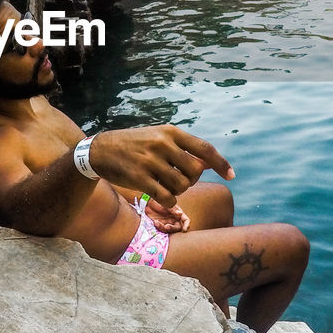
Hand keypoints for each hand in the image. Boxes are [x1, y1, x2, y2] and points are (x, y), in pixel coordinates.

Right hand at [89, 125, 233, 208]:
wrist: (99, 150)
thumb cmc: (134, 145)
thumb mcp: (157, 137)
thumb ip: (181, 148)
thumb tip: (207, 164)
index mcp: (170, 132)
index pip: (204, 149)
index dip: (221, 163)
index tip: (232, 175)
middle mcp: (162, 144)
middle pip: (195, 171)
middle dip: (191, 180)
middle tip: (178, 179)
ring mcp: (150, 161)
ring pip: (182, 186)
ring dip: (178, 190)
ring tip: (164, 184)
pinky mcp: (139, 178)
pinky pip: (167, 197)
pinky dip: (168, 200)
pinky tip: (159, 194)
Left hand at [145, 198, 189, 232]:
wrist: (149, 202)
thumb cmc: (160, 201)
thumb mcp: (167, 204)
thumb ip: (173, 210)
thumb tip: (180, 213)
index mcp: (178, 214)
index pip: (186, 220)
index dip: (187, 225)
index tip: (185, 229)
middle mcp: (174, 219)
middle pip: (178, 228)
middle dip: (172, 228)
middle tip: (166, 226)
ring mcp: (168, 223)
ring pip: (169, 230)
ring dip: (164, 228)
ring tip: (157, 223)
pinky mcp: (161, 225)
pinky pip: (162, 229)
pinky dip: (159, 227)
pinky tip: (155, 222)